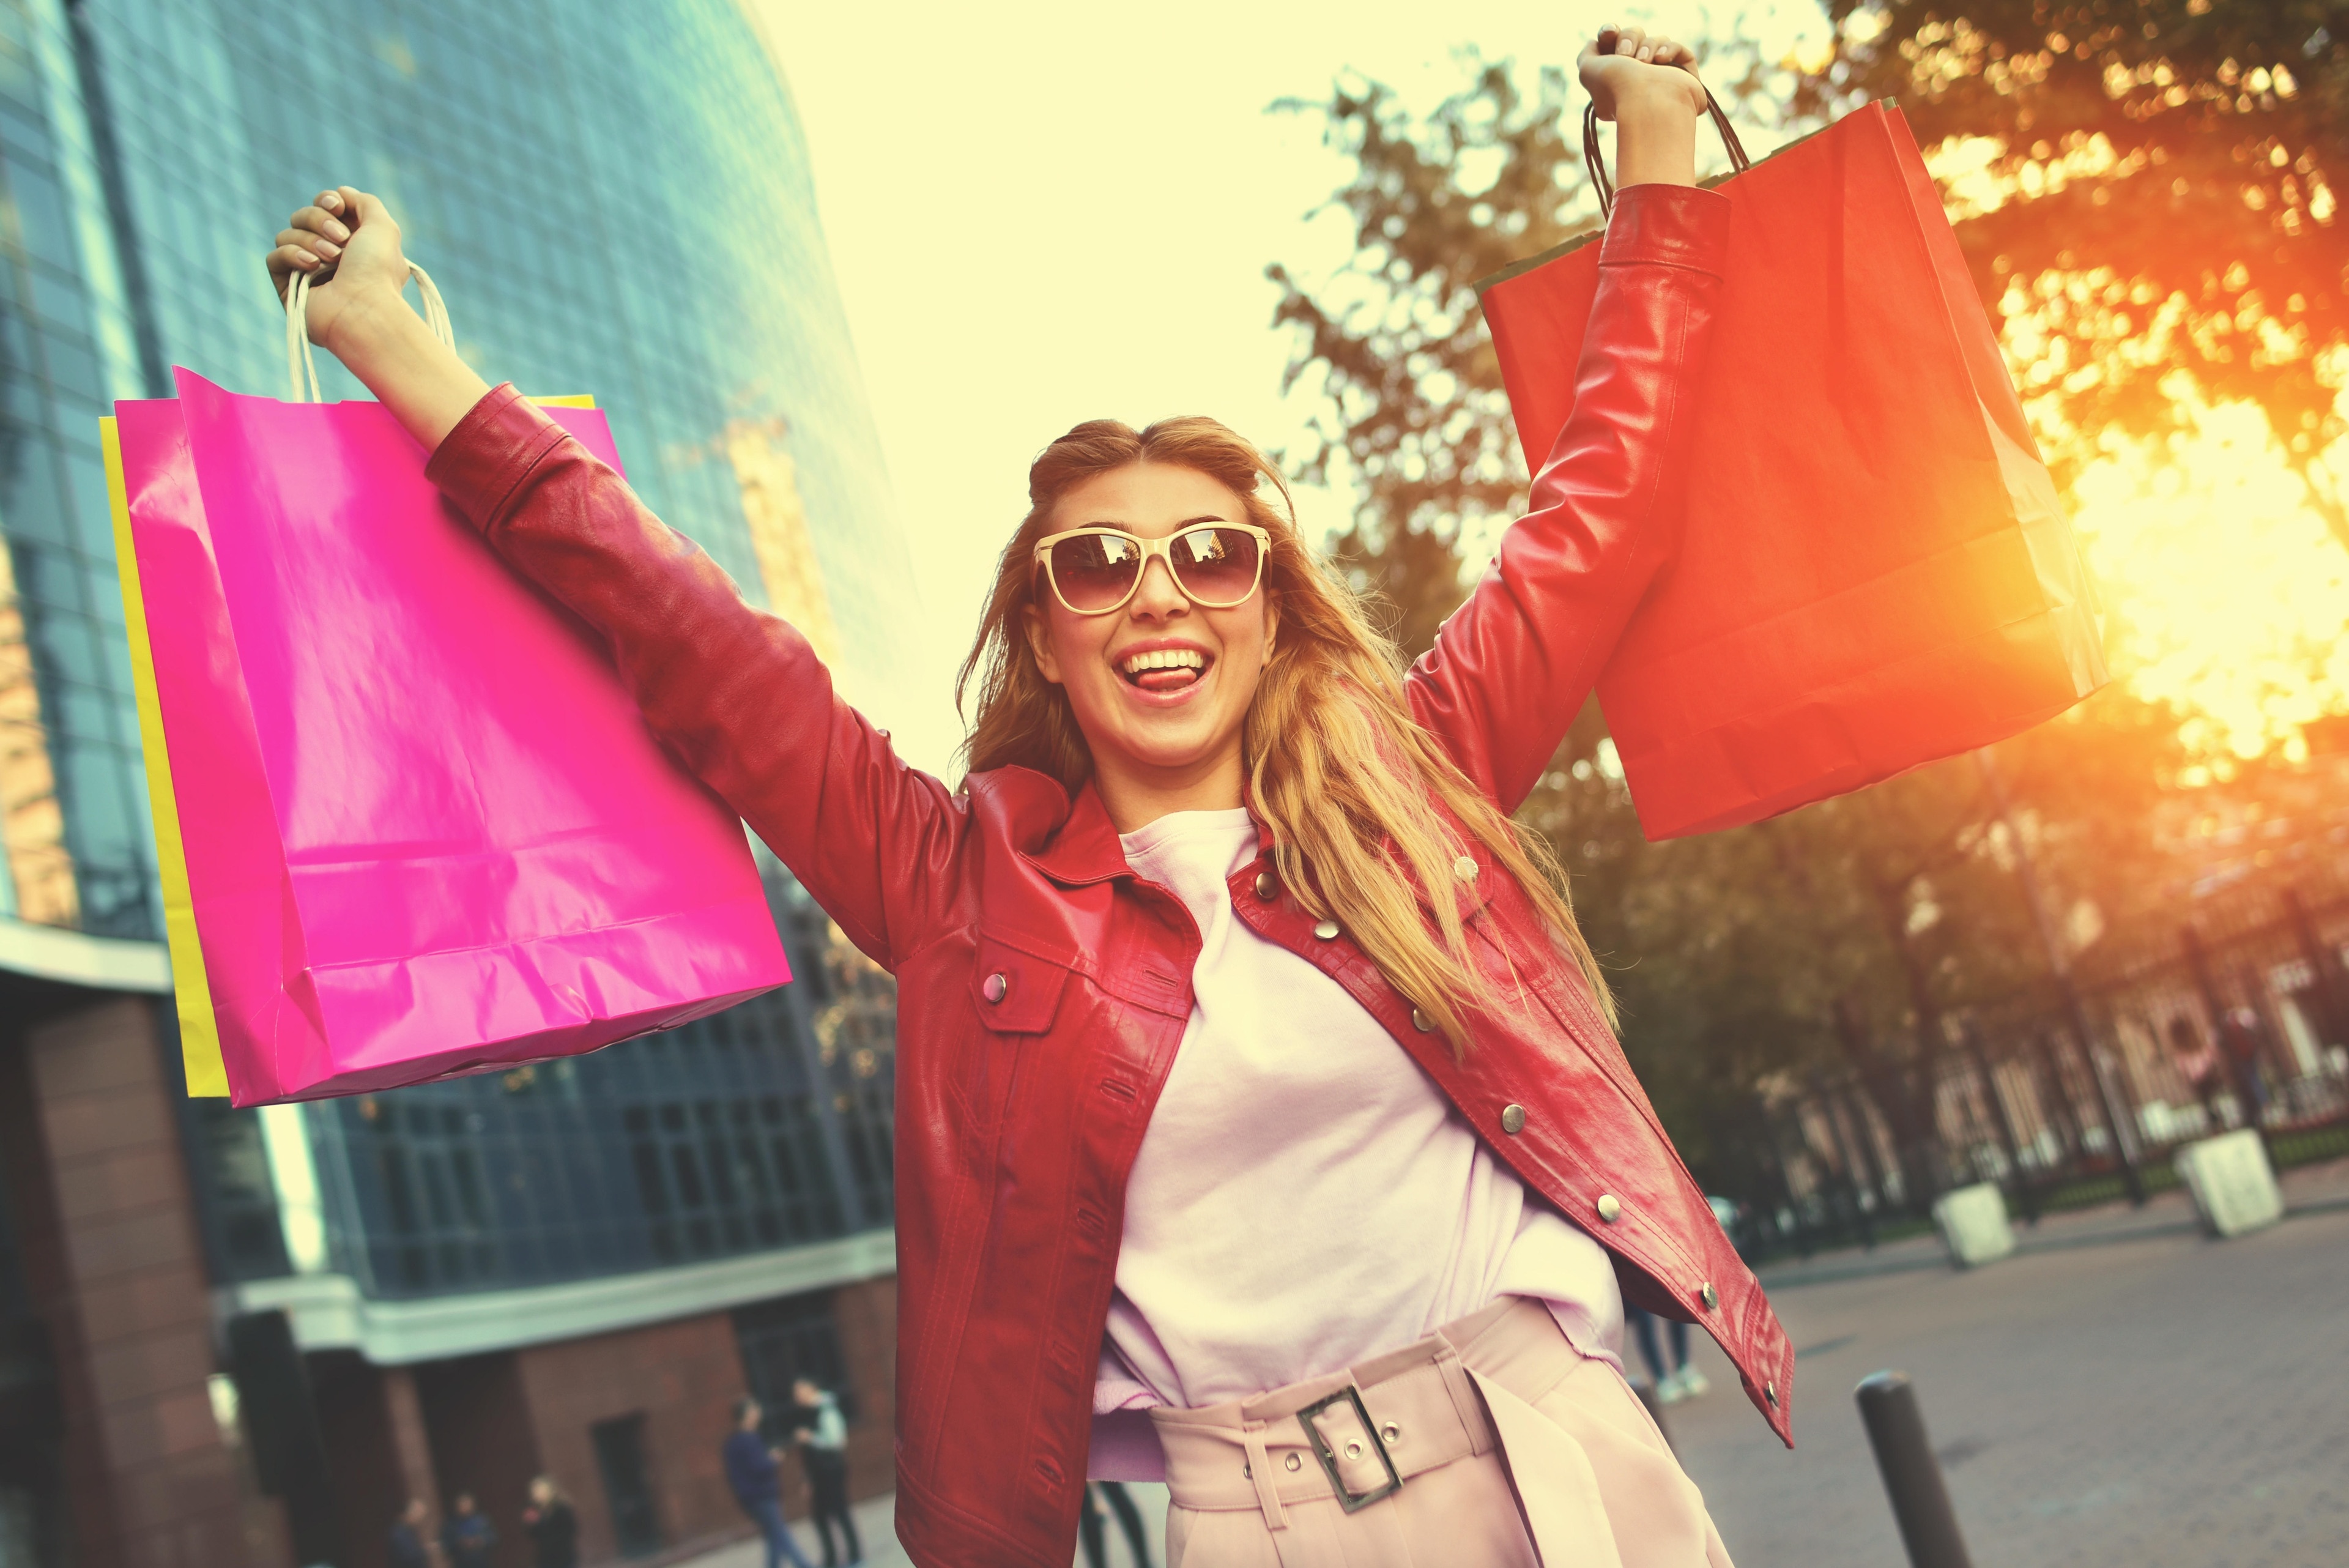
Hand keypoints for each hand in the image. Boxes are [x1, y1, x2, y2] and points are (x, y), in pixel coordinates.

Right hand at [267, 186, 410, 355]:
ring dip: (310, 240)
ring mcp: (306, 272)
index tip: (337, 206)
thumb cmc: (377, 271)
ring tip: (333, 259)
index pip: (324, 208)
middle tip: (341, 240)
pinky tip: (311, 265)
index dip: (327, 201)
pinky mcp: (289, 288)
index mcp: (352, 243)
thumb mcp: (383, 227)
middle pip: (303, 216)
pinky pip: (275, 257)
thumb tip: (341, 193)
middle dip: (319, 220)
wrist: (365, 309)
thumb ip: (365, 202)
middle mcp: (328, 256)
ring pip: (287, 234)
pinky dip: (292, 255)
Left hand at [1577, 24, 1707, 120]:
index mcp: (1616, 79)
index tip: (1608, 34)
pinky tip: (1661, 60)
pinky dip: (1670, 49)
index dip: (1611, 34)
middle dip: (1628, 38)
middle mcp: (1638, 79)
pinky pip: (1680, 50)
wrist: (1647, 103)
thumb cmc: (1616, 87)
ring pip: (1657, 41)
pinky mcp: (1684, 78)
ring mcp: (1662, 78)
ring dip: (1648, 46)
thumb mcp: (1588, 71)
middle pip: (1635, 36)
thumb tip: (1596, 43)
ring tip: (1644, 62)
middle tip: (1625, 56)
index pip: (1615, 45)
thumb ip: (1587, 55)